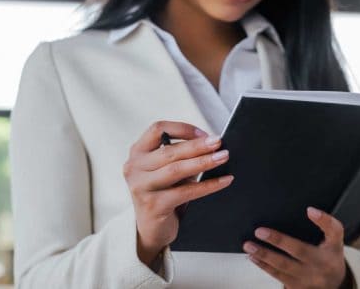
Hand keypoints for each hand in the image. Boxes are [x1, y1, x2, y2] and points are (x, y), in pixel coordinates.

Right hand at [123, 121, 233, 266]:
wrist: (150, 229)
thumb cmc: (162, 193)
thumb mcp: (164, 170)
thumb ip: (179, 156)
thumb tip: (211, 144)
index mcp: (137, 153)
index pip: (157, 129)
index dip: (182, 129)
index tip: (203, 133)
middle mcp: (134, 168)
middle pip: (169, 150)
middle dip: (198, 145)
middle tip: (219, 142)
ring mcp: (141, 187)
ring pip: (176, 169)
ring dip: (203, 162)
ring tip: (223, 157)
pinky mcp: (154, 205)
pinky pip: (186, 192)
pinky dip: (208, 185)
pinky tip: (224, 180)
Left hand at [243, 207, 350, 288]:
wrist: (334, 285)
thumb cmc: (329, 257)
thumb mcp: (335, 241)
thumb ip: (327, 224)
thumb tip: (310, 210)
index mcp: (331, 250)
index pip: (333, 232)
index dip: (323, 220)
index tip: (309, 210)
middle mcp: (321, 266)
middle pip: (300, 251)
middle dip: (278, 241)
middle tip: (259, 232)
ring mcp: (308, 280)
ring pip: (283, 267)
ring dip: (264, 256)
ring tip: (249, 246)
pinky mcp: (297, 288)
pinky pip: (278, 276)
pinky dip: (264, 266)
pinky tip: (253, 257)